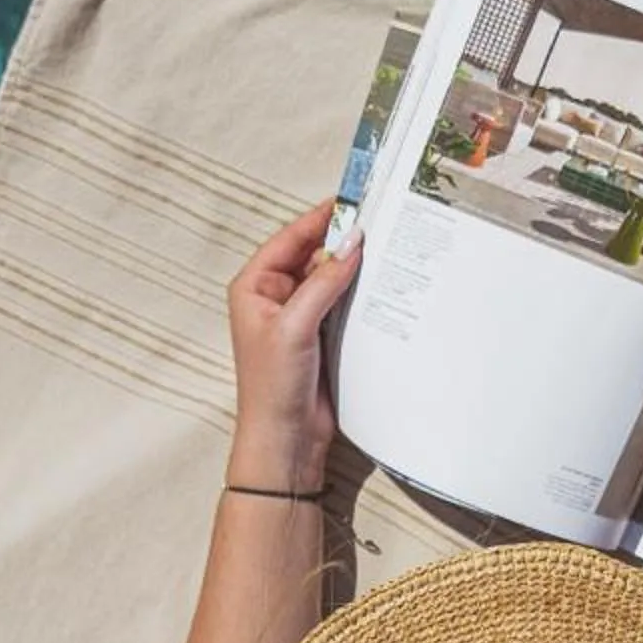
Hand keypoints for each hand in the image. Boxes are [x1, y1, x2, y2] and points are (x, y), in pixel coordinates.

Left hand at [225, 198, 362, 489]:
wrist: (286, 439)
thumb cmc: (273, 387)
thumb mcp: (295, 327)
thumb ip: (324, 282)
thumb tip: (352, 244)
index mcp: (255, 287)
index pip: (290, 239)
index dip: (321, 219)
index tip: (353, 202)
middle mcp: (275, 297)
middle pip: (313, 255)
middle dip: (343, 241)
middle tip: (379, 223)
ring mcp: (300, 316)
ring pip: (331, 278)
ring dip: (355, 268)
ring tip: (388, 248)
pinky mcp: (321, 335)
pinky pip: (343, 303)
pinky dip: (361, 293)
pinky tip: (384, 284)